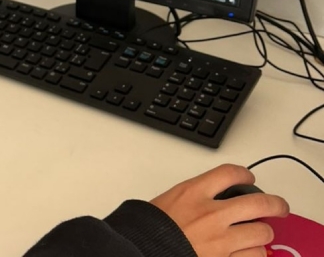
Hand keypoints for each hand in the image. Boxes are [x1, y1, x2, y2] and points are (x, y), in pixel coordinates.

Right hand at [150, 164, 289, 256]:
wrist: (142, 250)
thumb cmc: (150, 228)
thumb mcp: (169, 199)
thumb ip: (195, 196)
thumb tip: (215, 197)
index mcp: (193, 193)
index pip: (230, 173)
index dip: (244, 173)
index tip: (248, 177)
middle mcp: (211, 214)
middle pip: (258, 202)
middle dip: (275, 204)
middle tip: (279, 206)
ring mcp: (221, 240)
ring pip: (261, 233)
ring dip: (262, 233)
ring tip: (258, 234)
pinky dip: (254, 254)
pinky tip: (248, 251)